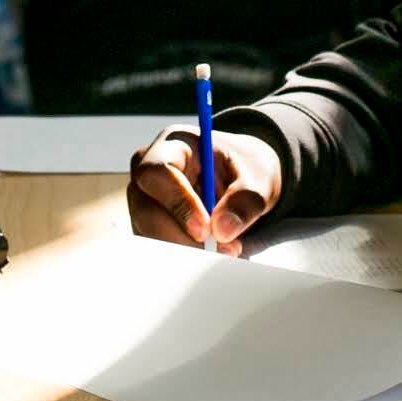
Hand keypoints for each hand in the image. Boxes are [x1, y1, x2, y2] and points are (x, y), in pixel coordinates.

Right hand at [129, 128, 283, 250]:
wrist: (242, 181)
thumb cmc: (244, 170)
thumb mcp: (257, 179)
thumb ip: (244, 201)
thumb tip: (223, 231)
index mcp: (173, 145)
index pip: (158, 172)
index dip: (178, 203)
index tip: (204, 230)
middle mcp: (149, 171)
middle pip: (145, 208)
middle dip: (178, 236)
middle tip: (212, 252)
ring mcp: (144, 200)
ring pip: (147, 232)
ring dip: (181, 249)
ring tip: (219, 251)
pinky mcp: (148, 225)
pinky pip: (155, 246)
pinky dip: (180, 256)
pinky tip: (207, 254)